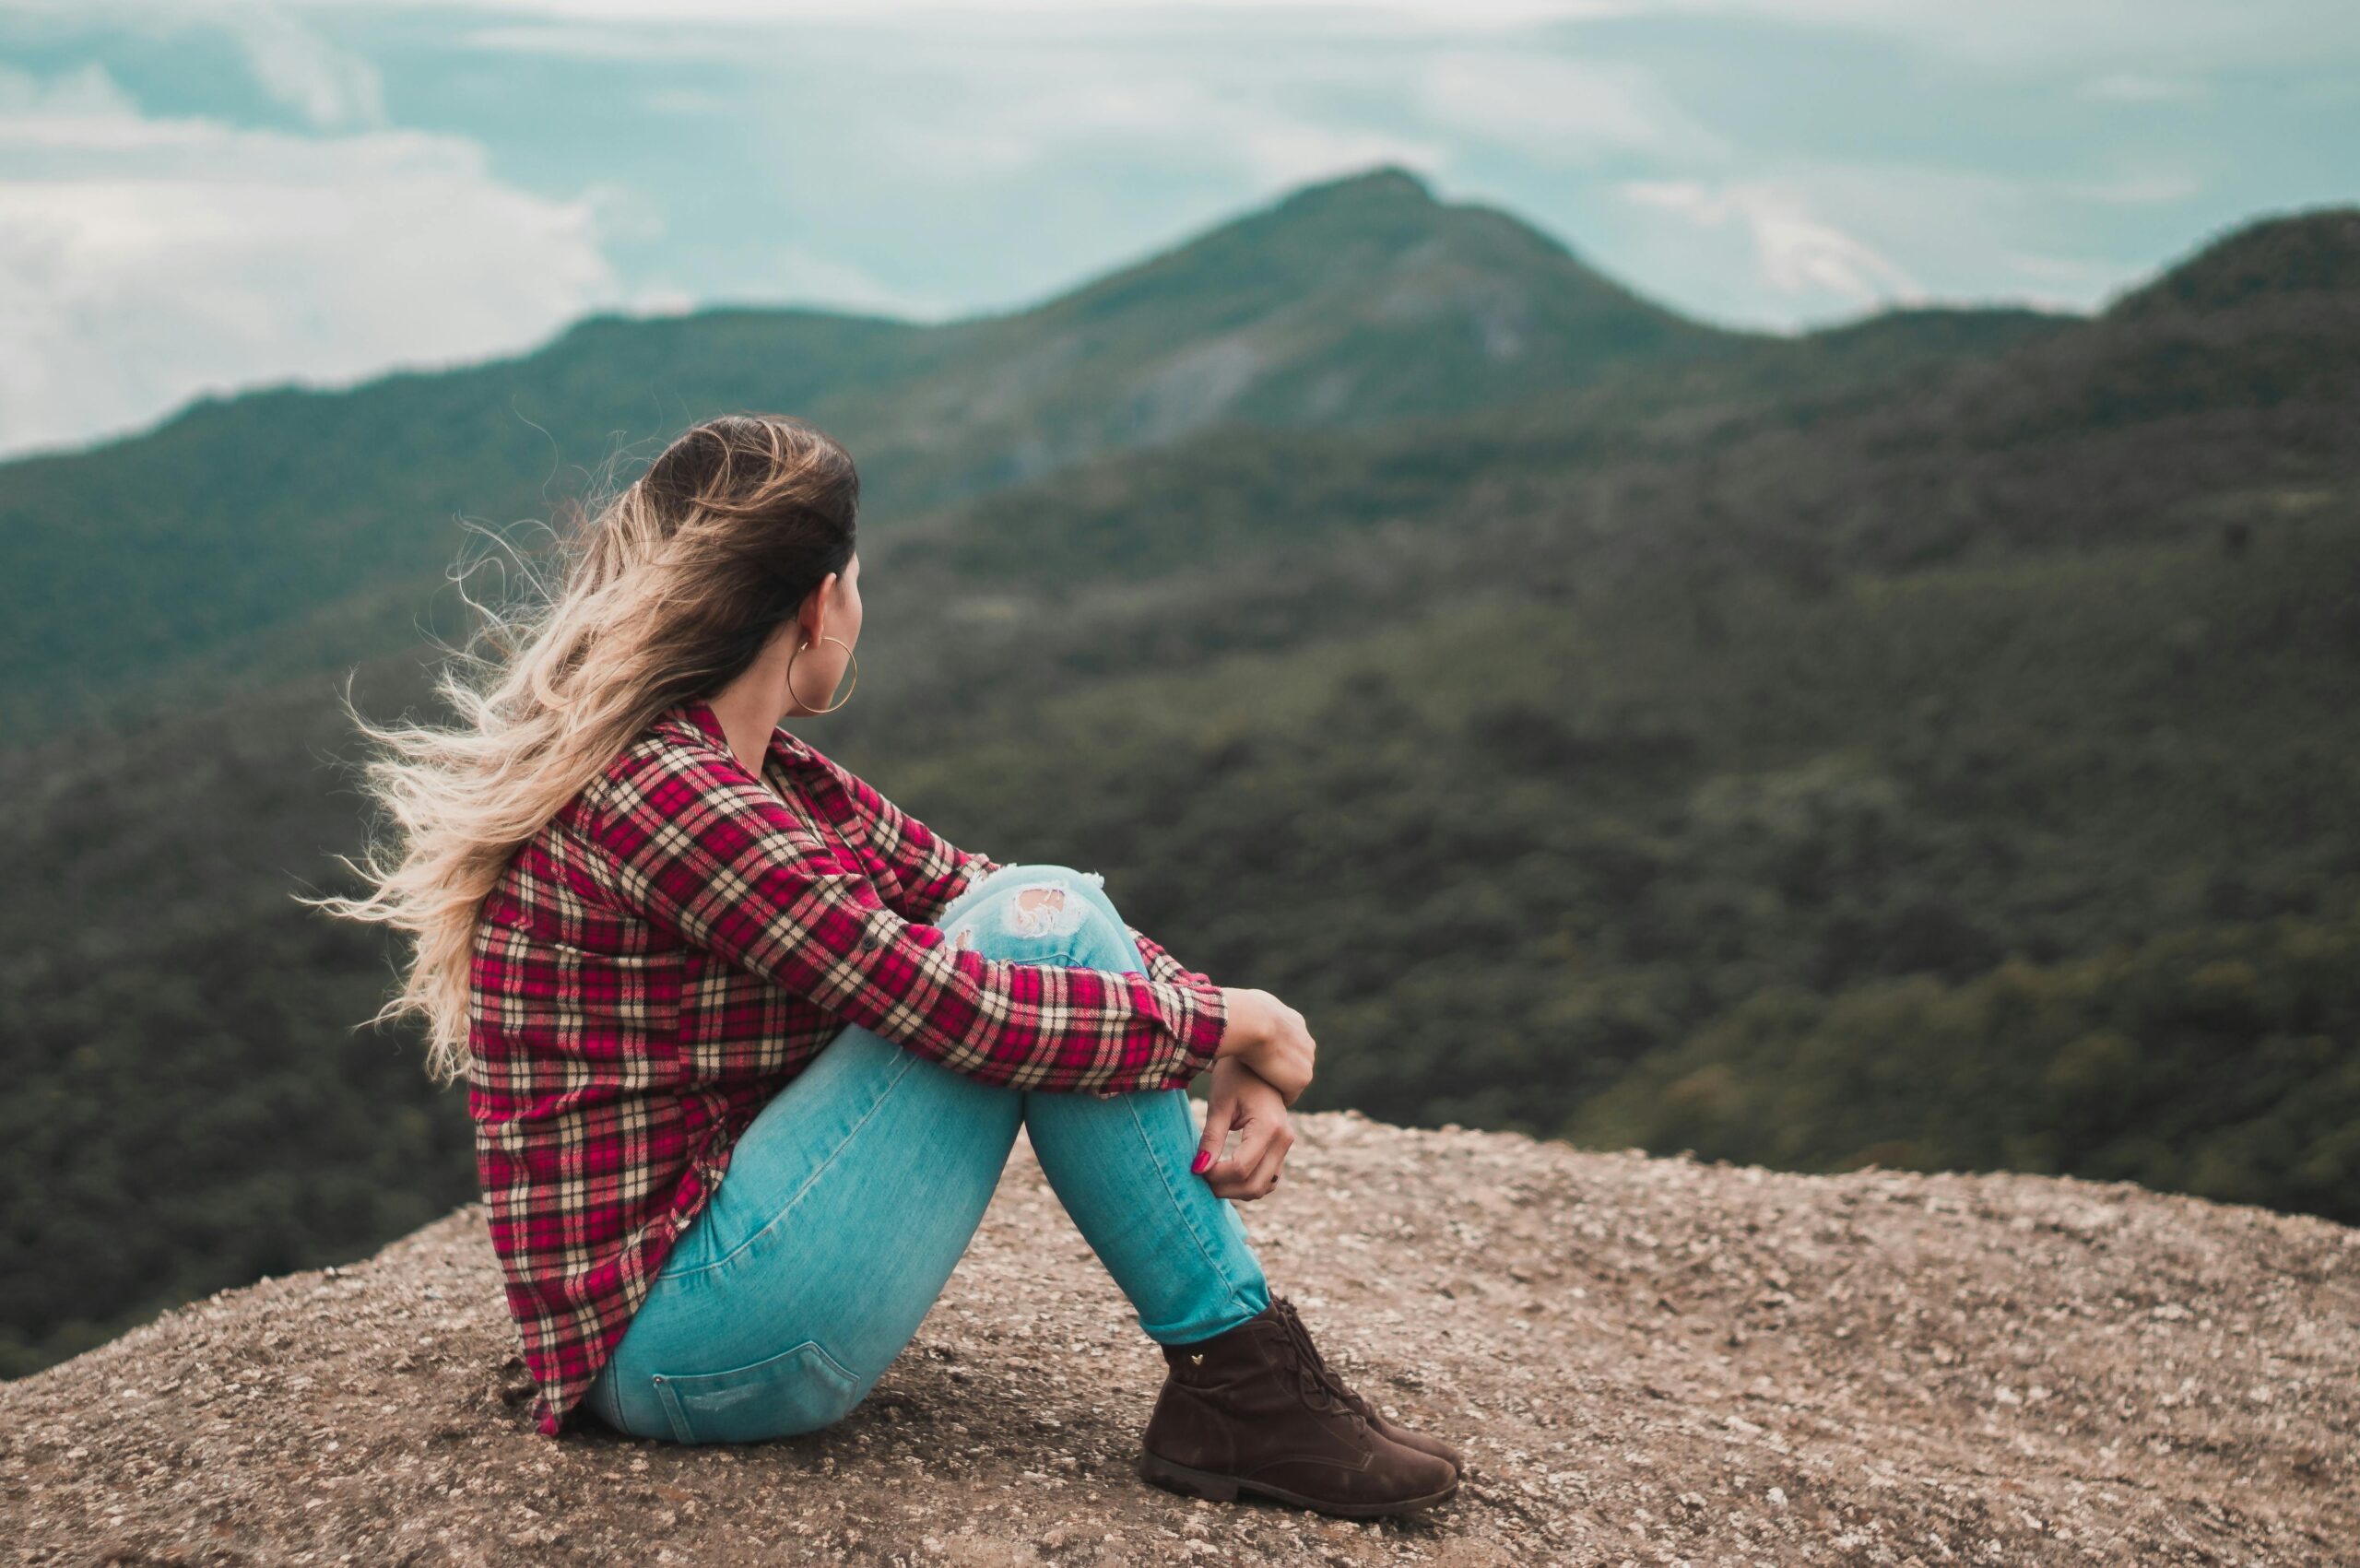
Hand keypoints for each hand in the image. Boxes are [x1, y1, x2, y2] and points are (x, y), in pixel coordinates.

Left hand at [1192, 1057, 1295, 1200]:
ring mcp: (1286, 1146)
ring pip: (1262, 1187)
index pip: (1241, 1168)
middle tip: (1200, 1179)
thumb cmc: (1235, 1079)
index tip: (1195, 1168)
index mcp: (1269, 1126)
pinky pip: (1267, 1180)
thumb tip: (1198, 1169)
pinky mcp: (1282, 1150)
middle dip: (1224, 1189)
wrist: (1259, 1064)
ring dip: (1236, 1191)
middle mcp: (1284, 1139)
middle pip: (1254, 1185)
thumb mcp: (1219, 1105)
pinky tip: (1225, 1175)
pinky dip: (1247, 1184)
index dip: (1215, 1175)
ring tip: (1210, 1177)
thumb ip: (1211, 1139)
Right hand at [1213, 987, 1314, 1106]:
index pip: (1288, 1042)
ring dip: (1277, 1085)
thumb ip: (1253, 1008)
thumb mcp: (1251, 1002)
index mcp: (1295, 1022)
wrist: (1253, 1022)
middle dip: (1279, 1070)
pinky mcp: (1302, 1078)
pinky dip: (1277, 1097)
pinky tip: (1262, 1099)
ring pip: (1292, 1079)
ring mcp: (1306, 1061)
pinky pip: (1290, 1094)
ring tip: (1257, 1092)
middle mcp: (1306, 1041)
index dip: (1271, 1052)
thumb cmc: (1243, 1011)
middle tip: (1256, 1078)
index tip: (1256, 1059)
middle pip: (1294, 1062)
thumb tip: (1243, 1007)